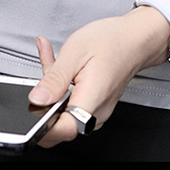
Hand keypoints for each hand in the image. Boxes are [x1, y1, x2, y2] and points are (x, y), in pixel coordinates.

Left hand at [28, 7, 169, 147]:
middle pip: (58, 123)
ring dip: (52, 91)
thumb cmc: (112, 41)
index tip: (34, 105)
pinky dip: (61, 89)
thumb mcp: (76, 51)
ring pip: (63, 113)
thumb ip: (54, 78)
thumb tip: (36, 99)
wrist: (134, 39)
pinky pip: (71, 106)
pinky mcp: (94, 107)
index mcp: (92, 99)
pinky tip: (59, 69)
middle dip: (43, 100)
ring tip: (53, 62)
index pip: (62, 130)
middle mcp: (96, 112)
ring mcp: (96, 112)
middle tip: (45, 73)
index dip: (43, 123)